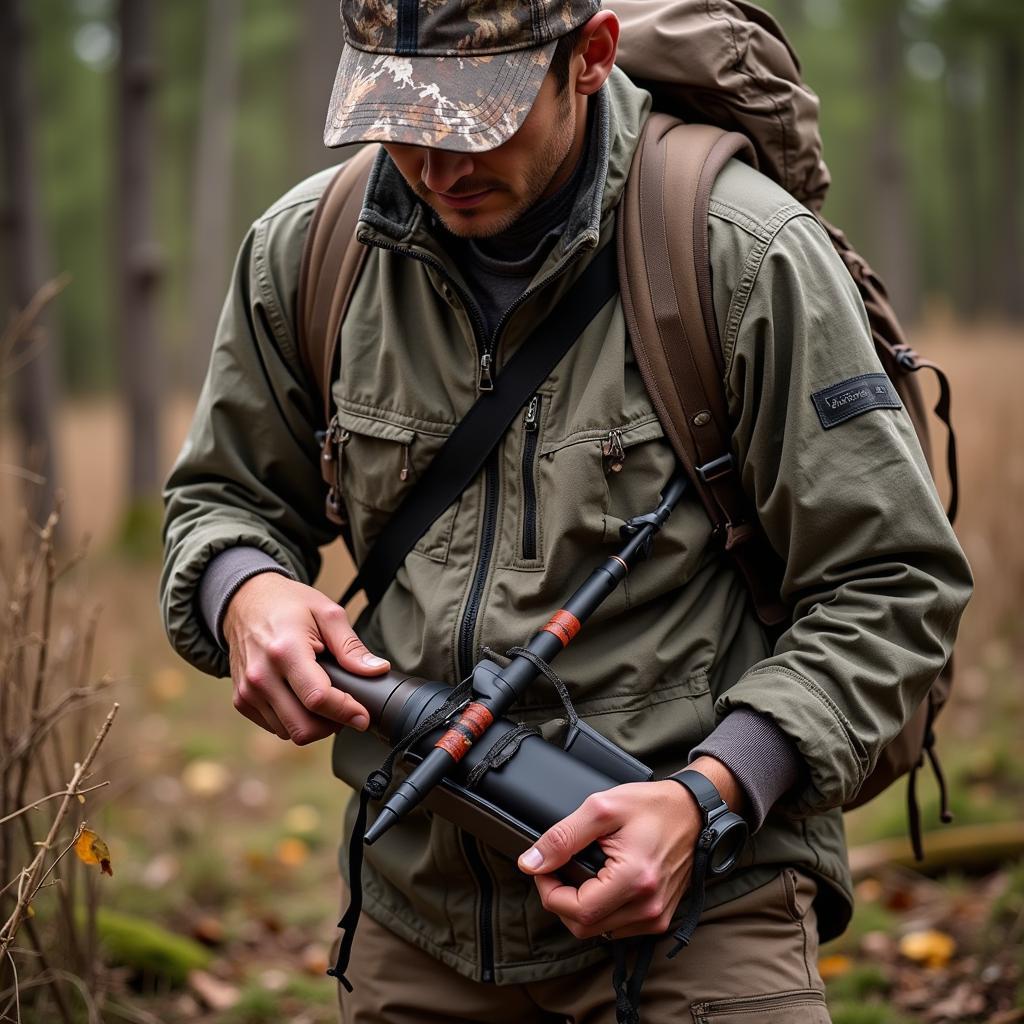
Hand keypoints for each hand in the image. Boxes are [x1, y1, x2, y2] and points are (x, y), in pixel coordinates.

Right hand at [223, 572, 389, 744]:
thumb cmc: (288, 604)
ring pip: (289, 733)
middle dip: (332, 725)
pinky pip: (274, 727)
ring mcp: (247, 691)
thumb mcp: (326, 613)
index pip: (318, 699)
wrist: (246, 600)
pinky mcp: (241, 700)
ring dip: (313, 724)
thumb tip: (377, 670)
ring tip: (324, 700)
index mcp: (285, 650)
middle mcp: (261, 675)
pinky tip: (302, 699)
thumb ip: (351, 646)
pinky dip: (293, 720)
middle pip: (302, 728)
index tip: (364, 717)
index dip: (346, 712)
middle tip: (346, 709)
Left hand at [518, 757, 744, 940]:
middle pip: (583, 927)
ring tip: (580, 873)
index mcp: (634, 880)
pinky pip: (617, 928)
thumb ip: (563, 837)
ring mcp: (657, 917)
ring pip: (599, 932)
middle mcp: (648, 907)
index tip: (543, 867)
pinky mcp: (660, 918)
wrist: (693, 811)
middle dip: (561, 900)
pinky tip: (599, 884)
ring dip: (580, 908)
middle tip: (558, 868)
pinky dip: (600, 911)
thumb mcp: (602, 808)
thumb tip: (530, 863)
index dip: (548, 891)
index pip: (575, 911)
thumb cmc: (652, 805)